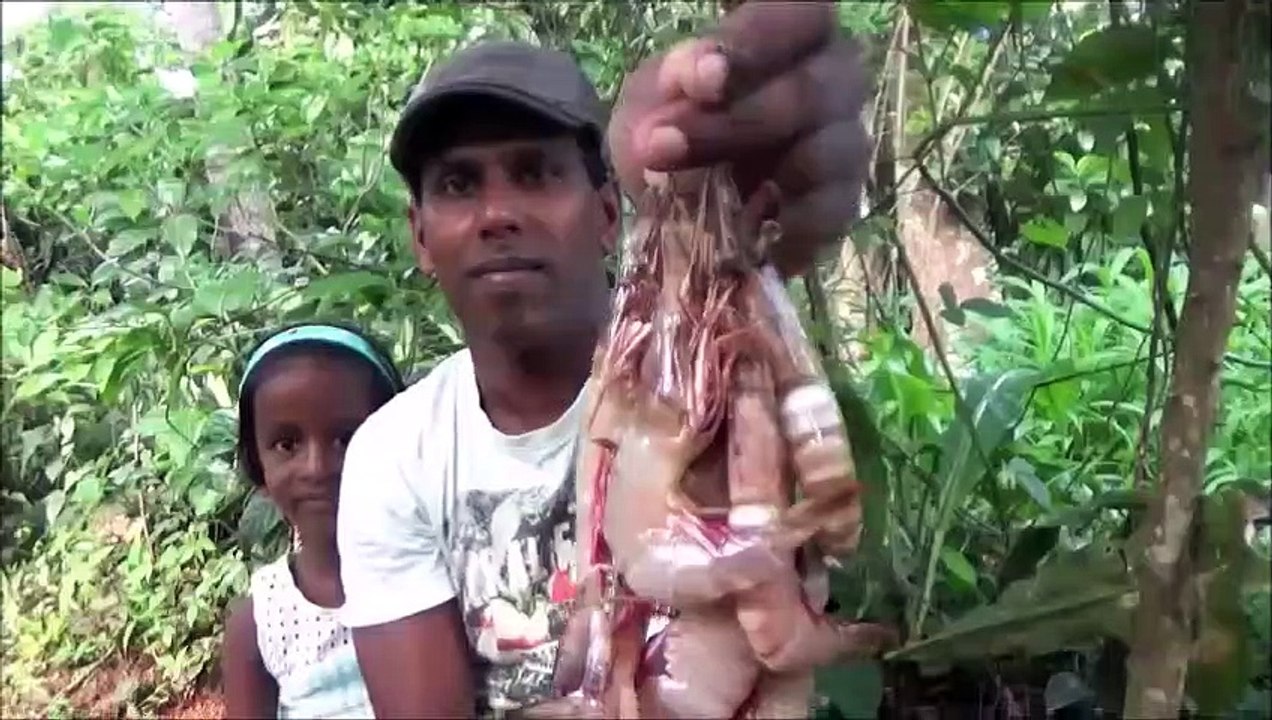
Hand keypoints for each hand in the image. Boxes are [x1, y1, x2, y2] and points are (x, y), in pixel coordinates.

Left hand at [607, 1, 870, 276]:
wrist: (672, 211)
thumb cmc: (670, 131)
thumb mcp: (650, 101)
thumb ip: (671, 82)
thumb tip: (698, 78)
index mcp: (790, 32)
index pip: (798, 15)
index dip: (752, 45)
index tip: (699, 80)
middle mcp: (833, 78)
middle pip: (809, 91)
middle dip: (734, 124)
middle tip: (664, 148)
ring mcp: (844, 142)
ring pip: (826, 151)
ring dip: (758, 178)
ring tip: (698, 197)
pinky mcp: (842, 205)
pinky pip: (830, 211)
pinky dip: (783, 223)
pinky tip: (743, 229)